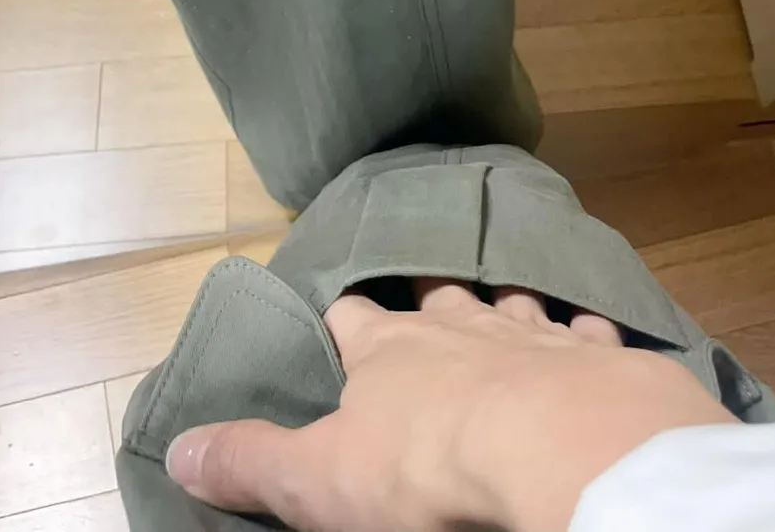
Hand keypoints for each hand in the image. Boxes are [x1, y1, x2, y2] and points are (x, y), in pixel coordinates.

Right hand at [166, 281, 735, 531]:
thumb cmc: (427, 467)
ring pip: (511, 299)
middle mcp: (458, 324)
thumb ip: (252, 462)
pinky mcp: (597, 355)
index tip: (337, 315)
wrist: (560, 451)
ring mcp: (532, 332)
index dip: (343, 319)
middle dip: (427, 296)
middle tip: (425, 299)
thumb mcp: (320, 480)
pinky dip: (584, 333)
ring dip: (504, 303)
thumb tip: (177, 448)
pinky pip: (589, 329)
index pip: (352, 318)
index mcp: (387, 348)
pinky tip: (589, 334)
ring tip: (503, 300)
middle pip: (435, 295)